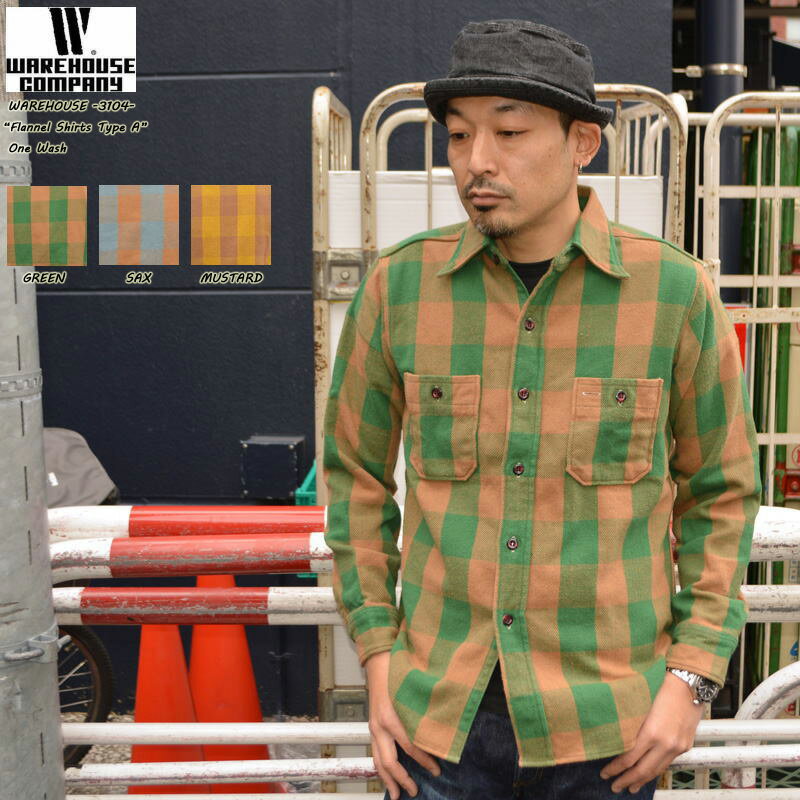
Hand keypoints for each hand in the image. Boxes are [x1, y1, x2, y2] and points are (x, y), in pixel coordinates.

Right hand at [365, 651, 440, 798]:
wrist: (378, 662)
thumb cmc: (397, 672)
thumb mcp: (414, 691)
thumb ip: (424, 711)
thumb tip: (443, 731)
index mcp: (392, 717)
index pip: (410, 747)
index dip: (424, 761)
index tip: (437, 771)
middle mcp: (380, 725)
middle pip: (390, 761)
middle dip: (403, 779)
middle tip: (415, 791)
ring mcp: (374, 727)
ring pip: (378, 761)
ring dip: (388, 779)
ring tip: (396, 795)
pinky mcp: (372, 726)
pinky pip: (374, 753)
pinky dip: (381, 767)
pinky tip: (387, 776)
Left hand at [598, 671, 705, 793]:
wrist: (690, 684)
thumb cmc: (661, 686)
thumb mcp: (640, 704)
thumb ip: (630, 723)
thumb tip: (615, 737)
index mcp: (651, 732)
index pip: (629, 758)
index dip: (615, 768)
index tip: (605, 773)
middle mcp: (666, 743)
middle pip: (643, 770)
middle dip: (627, 780)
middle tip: (614, 787)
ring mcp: (677, 746)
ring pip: (657, 770)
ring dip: (642, 780)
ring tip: (631, 788)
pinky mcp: (685, 745)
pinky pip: (667, 763)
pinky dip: (655, 770)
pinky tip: (648, 773)